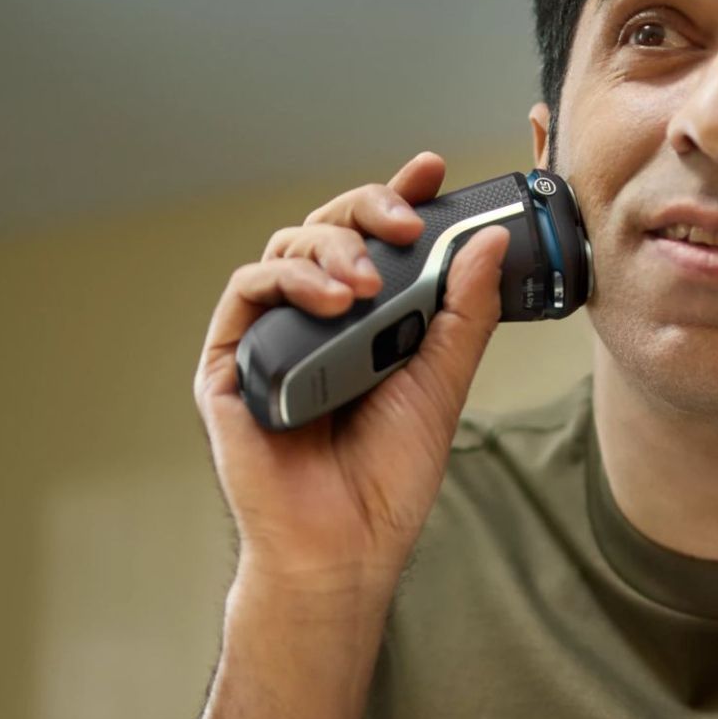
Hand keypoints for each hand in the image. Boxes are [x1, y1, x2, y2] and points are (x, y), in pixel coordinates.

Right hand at [194, 151, 512, 599]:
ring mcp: (271, 337)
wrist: (343, 547)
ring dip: (332, 248)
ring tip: (371, 281)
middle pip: (328, 227)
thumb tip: (486, 240)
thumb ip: (463, 312)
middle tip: (407, 221)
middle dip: (368, 209)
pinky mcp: (231, 362)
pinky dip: (290, 280)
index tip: (432, 171)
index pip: (377, 238)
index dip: (398, 196)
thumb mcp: (442, 383)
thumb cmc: (386, 478)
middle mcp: (314, 319)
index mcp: (365, 319)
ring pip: (287, 248)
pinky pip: (247, 292)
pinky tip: (331, 298)